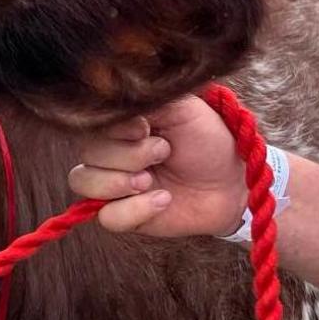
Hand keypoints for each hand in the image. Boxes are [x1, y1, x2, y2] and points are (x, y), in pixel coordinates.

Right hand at [67, 95, 247, 237]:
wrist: (233, 180)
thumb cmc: (207, 139)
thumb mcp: (181, 108)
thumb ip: (146, 102)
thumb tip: (115, 107)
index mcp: (120, 125)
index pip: (90, 124)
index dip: (115, 130)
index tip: (146, 128)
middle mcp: (111, 153)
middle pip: (86, 154)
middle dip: (126, 155)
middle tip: (162, 153)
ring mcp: (115, 185)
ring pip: (84, 183)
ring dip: (119, 182)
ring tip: (151, 181)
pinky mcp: (126, 216)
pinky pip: (108, 217)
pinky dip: (134, 209)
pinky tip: (163, 201)